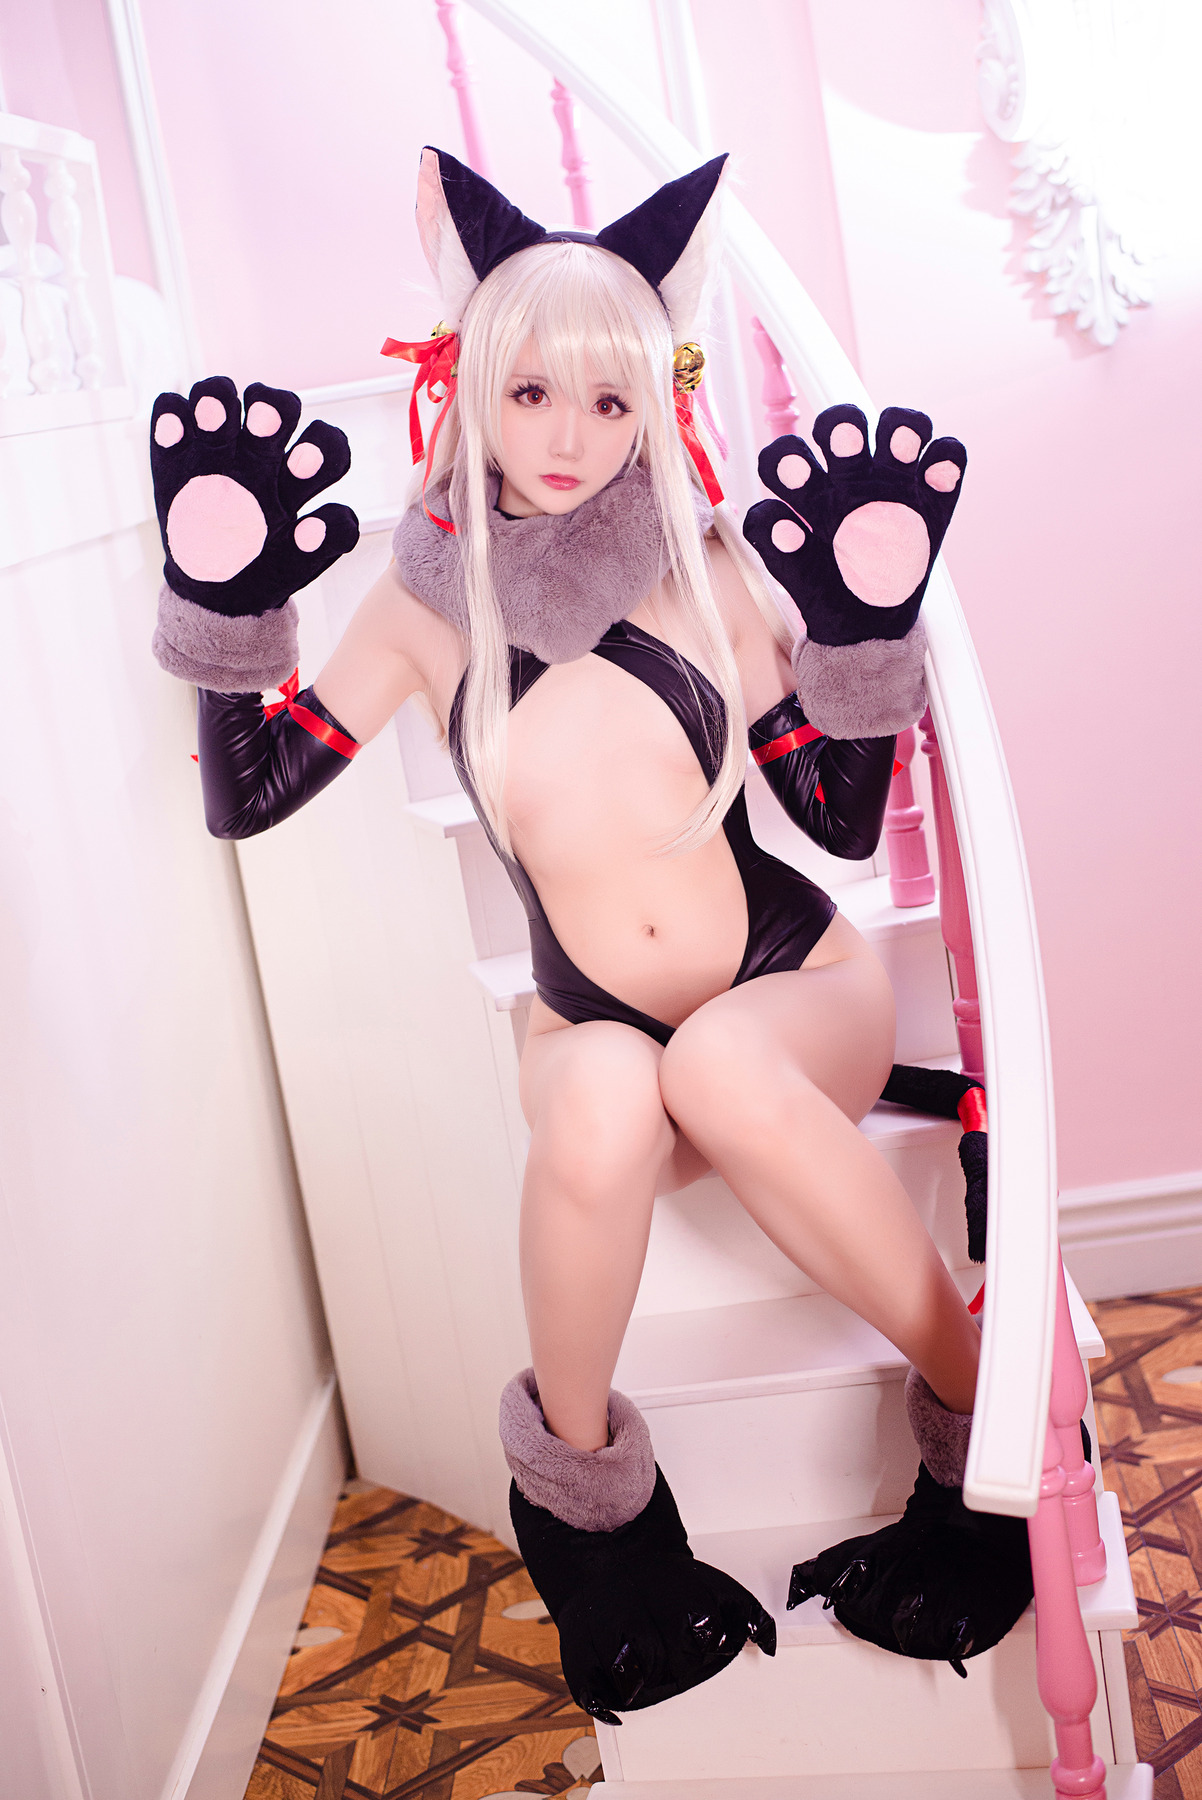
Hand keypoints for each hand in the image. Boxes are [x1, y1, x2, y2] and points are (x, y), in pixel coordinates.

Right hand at [150, 377, 359, 616]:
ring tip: (209, 418)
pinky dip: (172, 415)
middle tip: (261, 426)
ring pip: (222, 396)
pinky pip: (172, 412)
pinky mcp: (176, 452)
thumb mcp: (296, 566)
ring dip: (217, 399)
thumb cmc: (263, 572)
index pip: (324, 444)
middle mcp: (261, 454)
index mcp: (297, 479)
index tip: (304, 462)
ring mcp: (218, 450)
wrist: (213, 593)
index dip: (321, 444)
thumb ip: (321, 543)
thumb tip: (322, 521)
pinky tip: (174, 436)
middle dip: (270, 409)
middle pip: (277, 408)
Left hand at [742, 404, 965, 646]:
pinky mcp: (932, 497)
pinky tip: (937, 476)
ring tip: (903, 451)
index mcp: (811, 493)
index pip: (790, 454)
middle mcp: (850, 478)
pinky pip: (946, 457)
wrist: (869, 626)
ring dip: (902, 428)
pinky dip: (945, 458)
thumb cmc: (829, 593)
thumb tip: (768, 517)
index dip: (787, 454)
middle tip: (847, 445)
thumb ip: (781, 550)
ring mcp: (893, 483)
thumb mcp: (802, 578)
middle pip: (843, 425)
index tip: (794, 472)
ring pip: (899, 428)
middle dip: (843, 424)